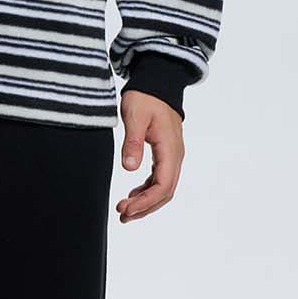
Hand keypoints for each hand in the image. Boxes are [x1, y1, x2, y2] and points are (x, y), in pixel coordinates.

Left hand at [115, 90, 184, 222]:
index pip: (163, 185)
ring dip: (146, 202)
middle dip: (145, 207)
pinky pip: (159, 179)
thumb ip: (133, 142)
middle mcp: (175, 156)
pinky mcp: (165, 153)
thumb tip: (129, 168)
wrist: (157, 83)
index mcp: (170, 149)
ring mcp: (172, 155)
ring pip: (163, 188)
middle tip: (122, 215)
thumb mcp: (135, 117)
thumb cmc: (146, 97)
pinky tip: (132, 195)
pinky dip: (147, 191)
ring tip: (125, 211)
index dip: (146, 202)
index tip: (127, 209)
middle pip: (165, 192)